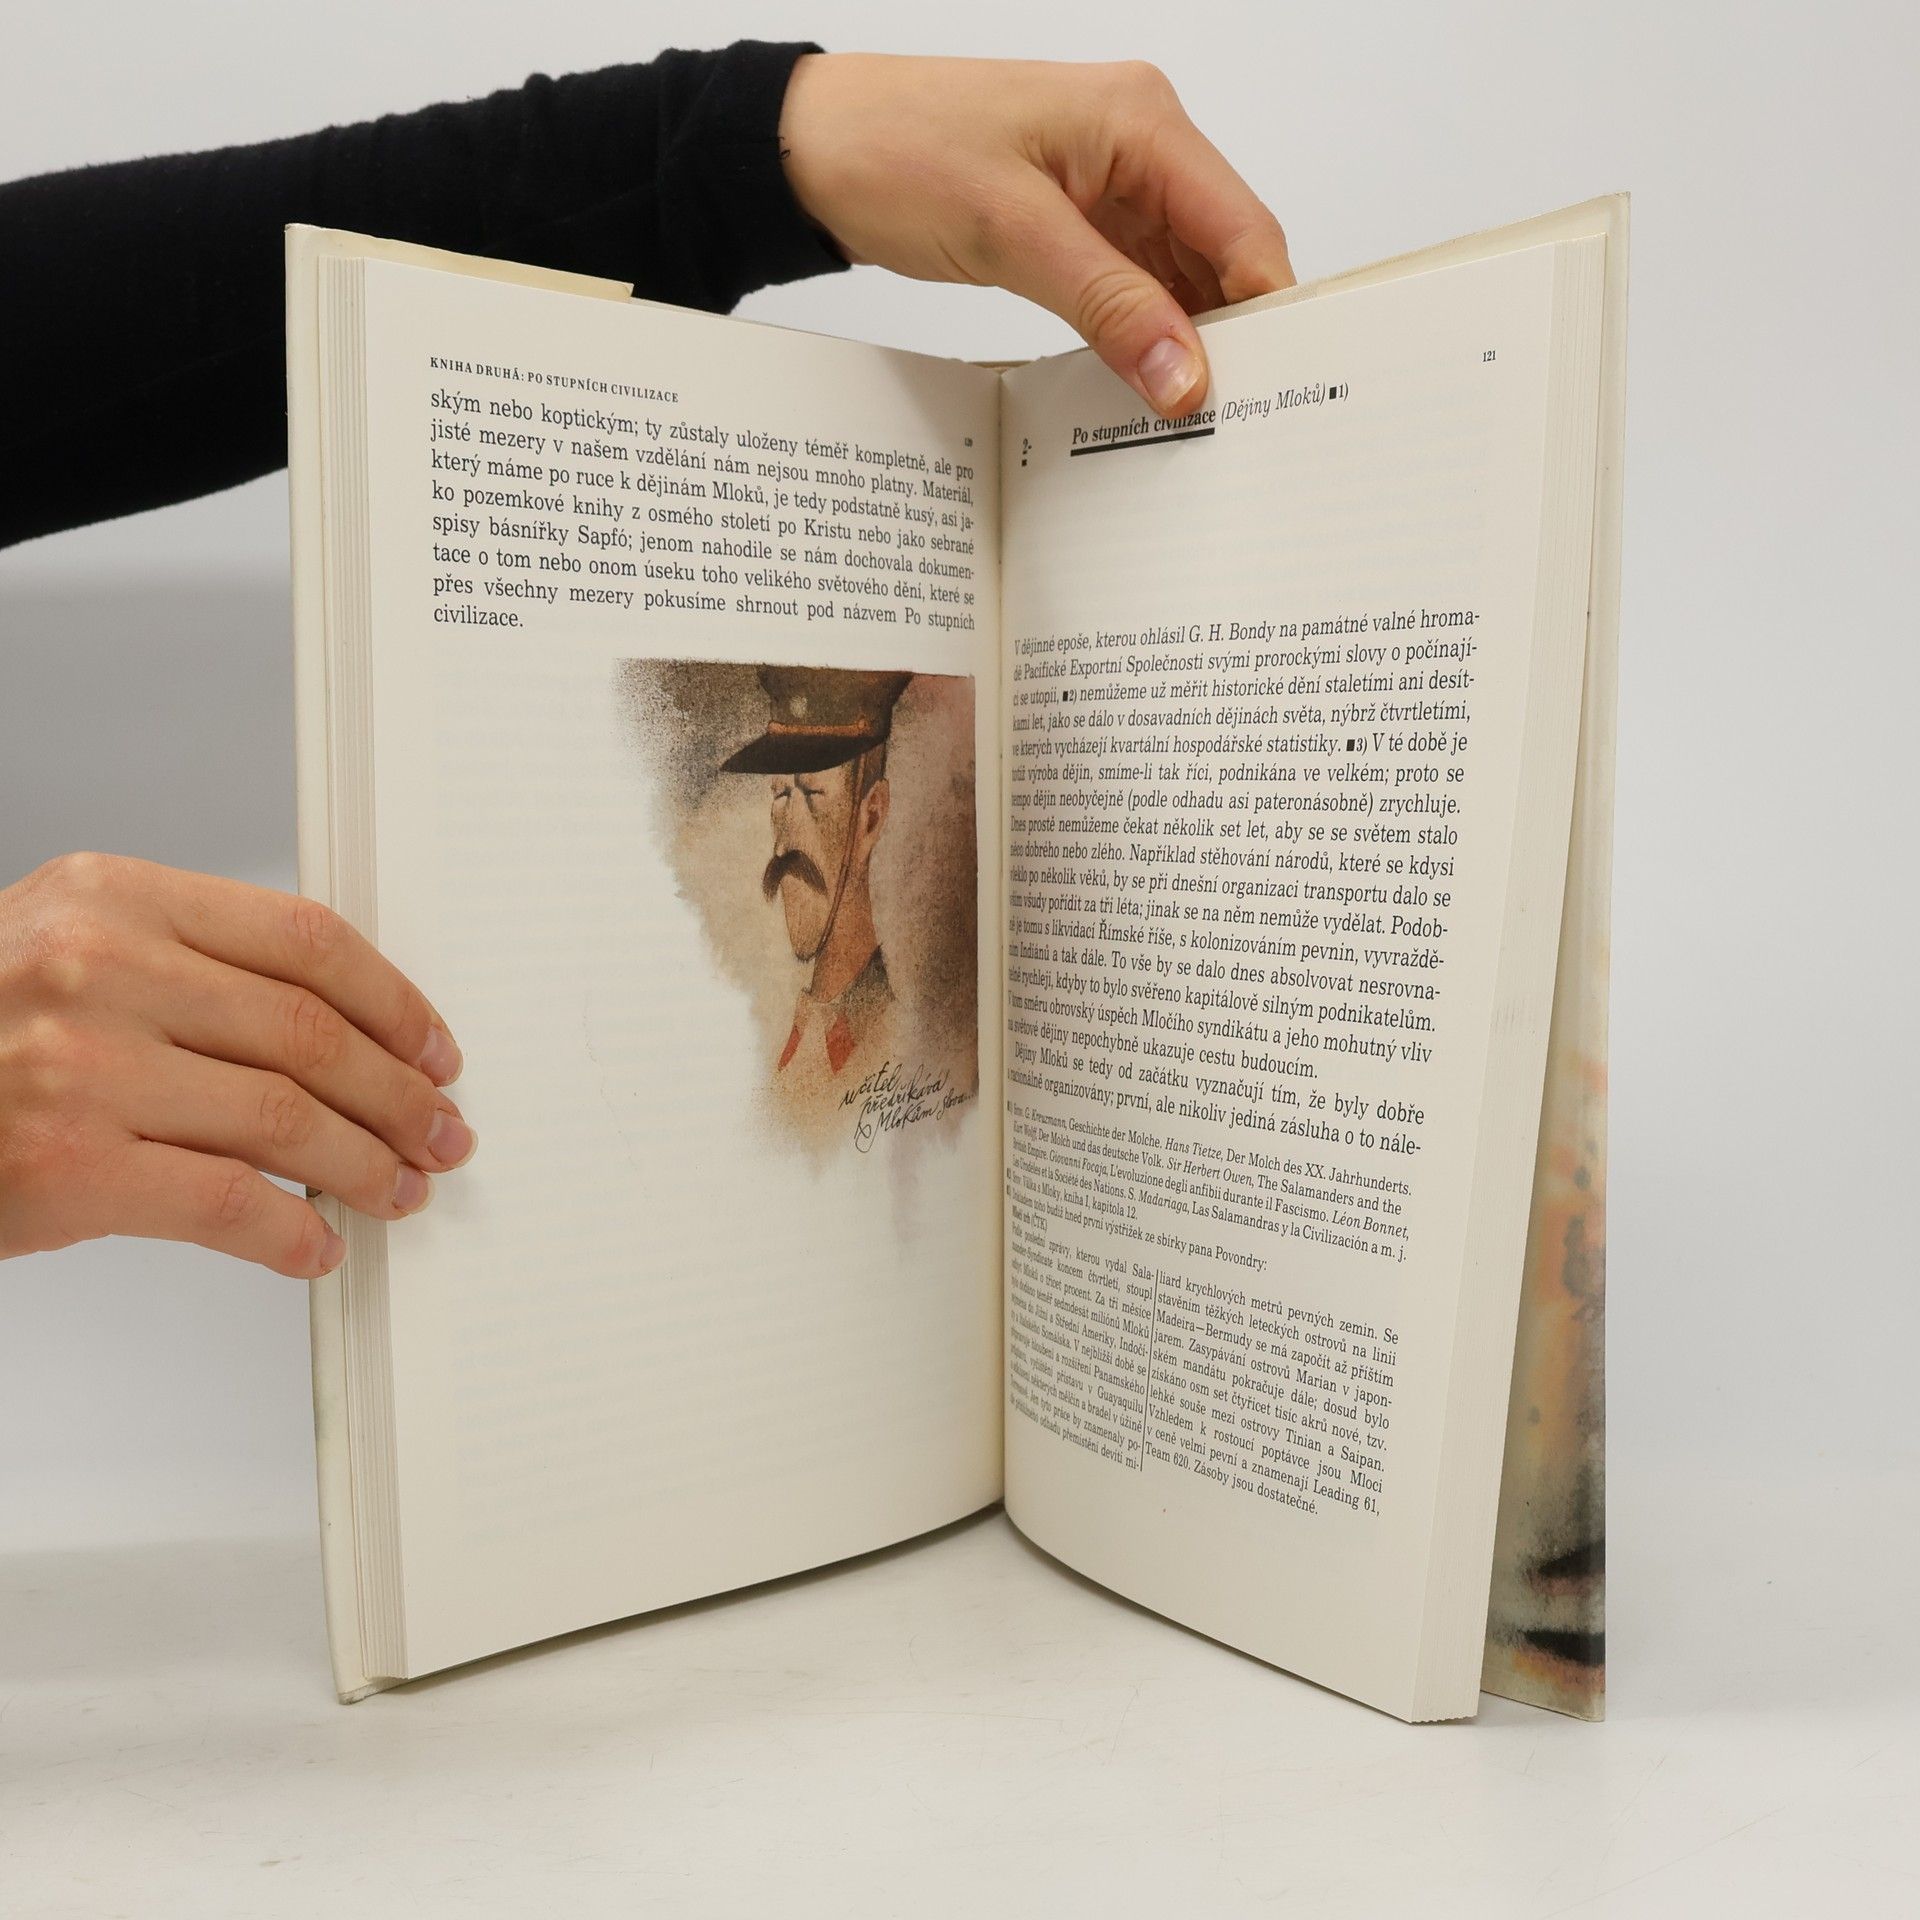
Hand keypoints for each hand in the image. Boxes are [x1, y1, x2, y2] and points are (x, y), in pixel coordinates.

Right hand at [0, 854, 473, 1278]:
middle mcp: (98, 968)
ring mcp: (80, 1069)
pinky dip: (293, 1233)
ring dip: (367, 1164)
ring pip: (287, 1119)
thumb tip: (343, 1029)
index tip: (435, 1048)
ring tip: (402, 1187)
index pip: (306, 941)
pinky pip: (229, 1204)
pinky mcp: (67, 1169)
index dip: (395, 1002)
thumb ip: (190, 964)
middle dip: (400, 1094)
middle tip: (442, 1131)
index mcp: (113, 897)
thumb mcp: (64, 947)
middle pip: (311, 1033)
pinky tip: (318, 1244)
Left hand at [779, 54, 1293, 418]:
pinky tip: (1144, 385)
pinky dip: (1142, 333)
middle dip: (1233, 333)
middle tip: (1238, 419)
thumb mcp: (1011, 235)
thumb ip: (1109, 306)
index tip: (1274, 388)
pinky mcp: (1079, 219)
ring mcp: (1111, 183)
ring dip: (1185, 341)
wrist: (816, 148)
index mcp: (1141, 120)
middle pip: (1223, 253)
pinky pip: (1135, 283)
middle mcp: (1141, 144)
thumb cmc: (898, 152)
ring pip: (1181, 275)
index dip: (1266, 311)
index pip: (1241, 226)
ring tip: (1194, 417)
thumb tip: (1185, 375)